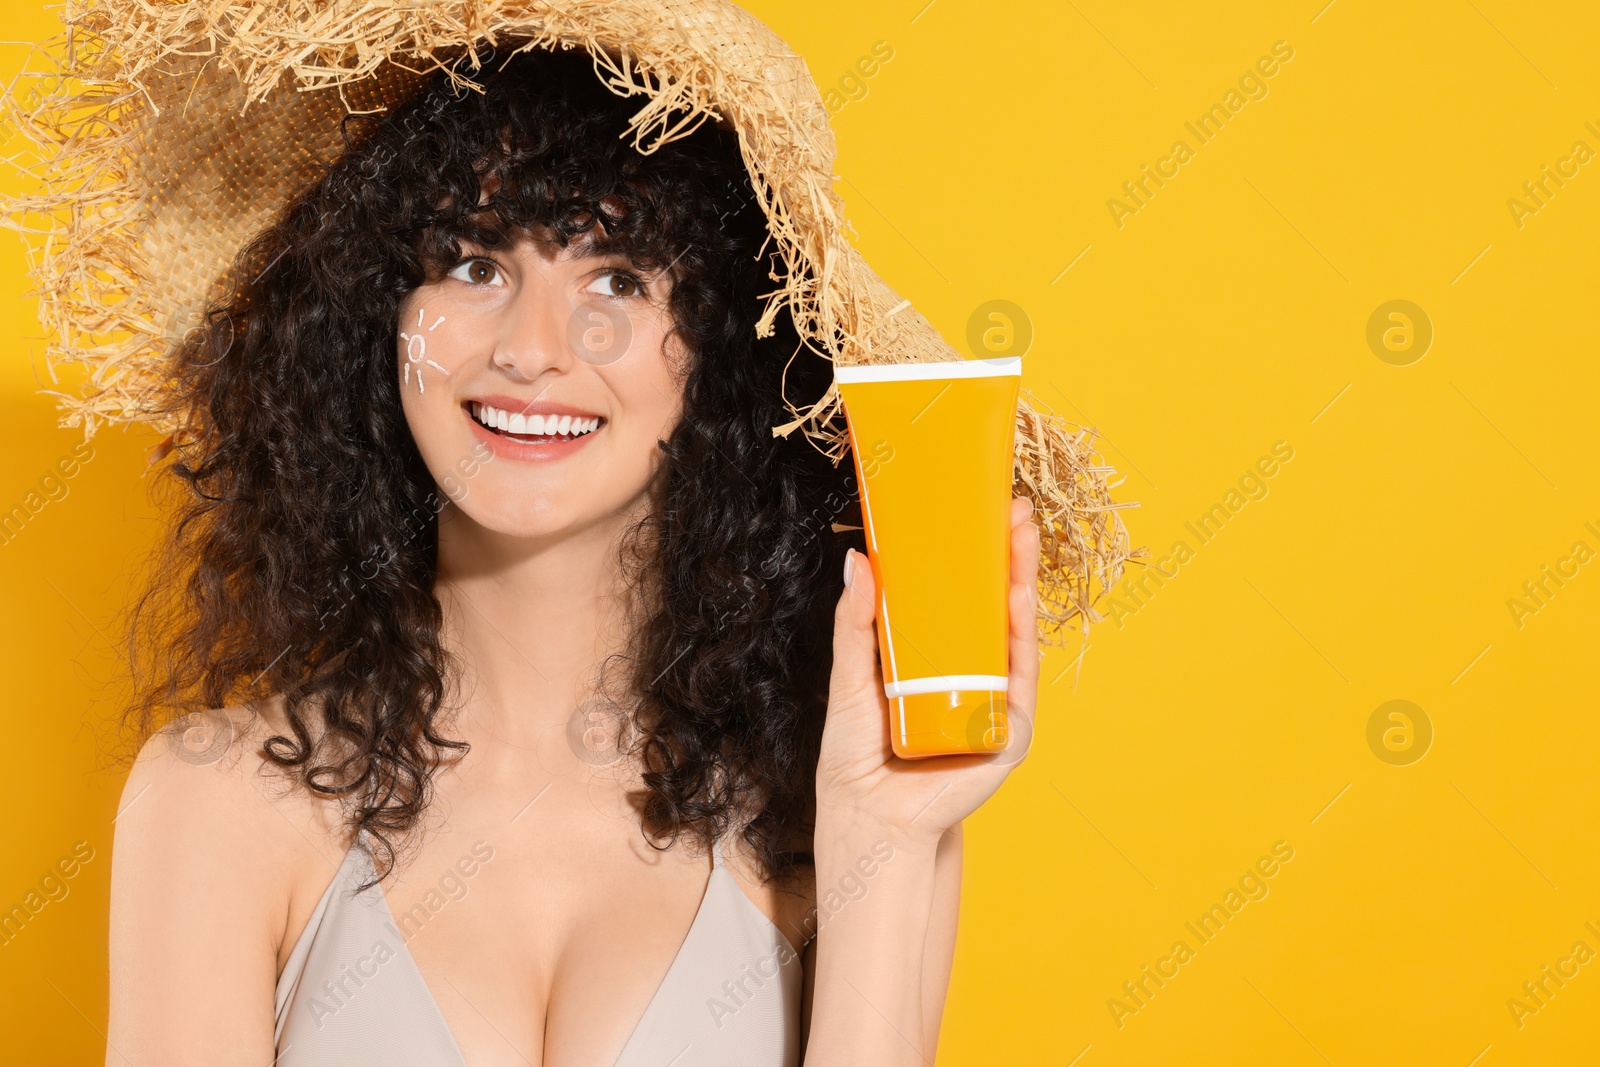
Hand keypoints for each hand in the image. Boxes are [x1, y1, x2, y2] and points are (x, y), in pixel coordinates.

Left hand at [815, 496, 1042, 845]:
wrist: (870, 820)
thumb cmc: (859, 757)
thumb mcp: (852, 676)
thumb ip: (856, 624)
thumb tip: (858, 560)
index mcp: (940, 665)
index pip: (965, 605)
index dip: (976, 561)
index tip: (982, 514)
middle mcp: (974, 681)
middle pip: (998, 612)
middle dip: (1010, 560)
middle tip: (1012, 512)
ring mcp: (995, 705)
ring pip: (1016, 636)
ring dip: (1022, 585)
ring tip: (1019, 540)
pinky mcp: (1007, 733)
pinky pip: (1019, 678)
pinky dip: (1021, 638)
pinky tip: (1016, 600)